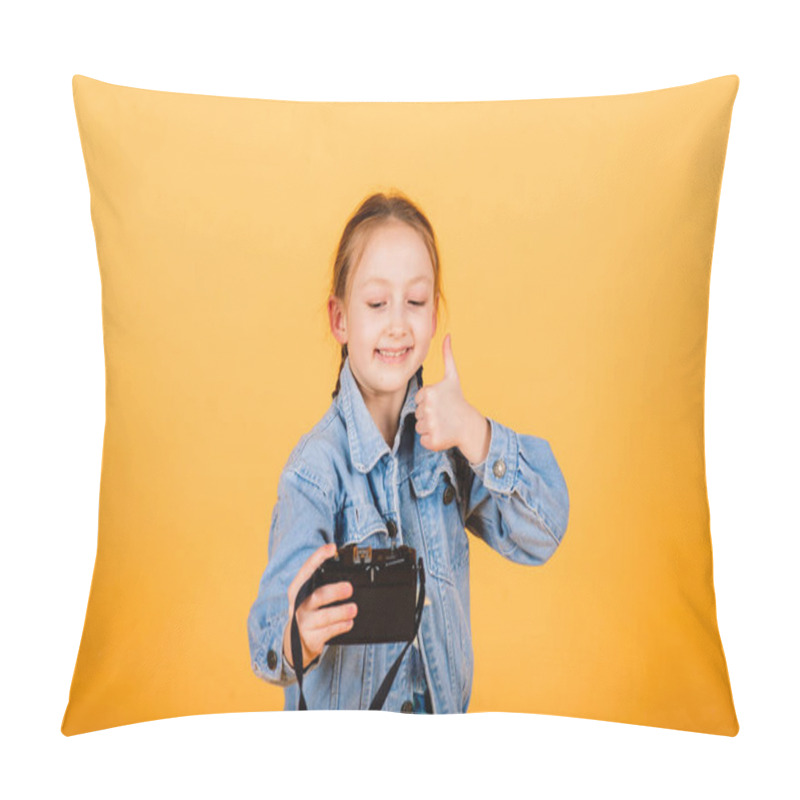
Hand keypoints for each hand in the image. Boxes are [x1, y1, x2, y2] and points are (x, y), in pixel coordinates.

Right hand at [282, 543, 357, 670]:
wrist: (294, 643)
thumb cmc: (307, 611)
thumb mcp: (307, 595)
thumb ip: (319, 582)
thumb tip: (340, 561)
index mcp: (297, 589)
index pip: (306, 569)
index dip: (318, 557)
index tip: (332, 548)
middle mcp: (298, 605)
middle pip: (317, 596)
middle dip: (334, 592)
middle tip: (349, 588)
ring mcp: (303, 623)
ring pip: (324, 617)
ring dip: (341, 612)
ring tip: (353, 609)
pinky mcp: (311, 638)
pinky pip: (328, 632)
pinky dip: (341, 626)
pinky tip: (349, 622)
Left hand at [414, 334, 473, 452]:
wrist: (470, 425)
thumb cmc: (458, 400)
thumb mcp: (452, 377)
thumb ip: (447, 356)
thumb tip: (447, 335)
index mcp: (428, 392)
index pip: (418, 400)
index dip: (428, 403)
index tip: (441, 403)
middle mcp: (427, 408)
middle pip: (417, 414)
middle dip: (428, 415)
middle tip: (443, 414)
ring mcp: (430, 425)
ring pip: (419, 427)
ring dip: (430, 427)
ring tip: (443, 423)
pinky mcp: (432, 440)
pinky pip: (423, 440)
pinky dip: (432, 440)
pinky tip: (443, 433)